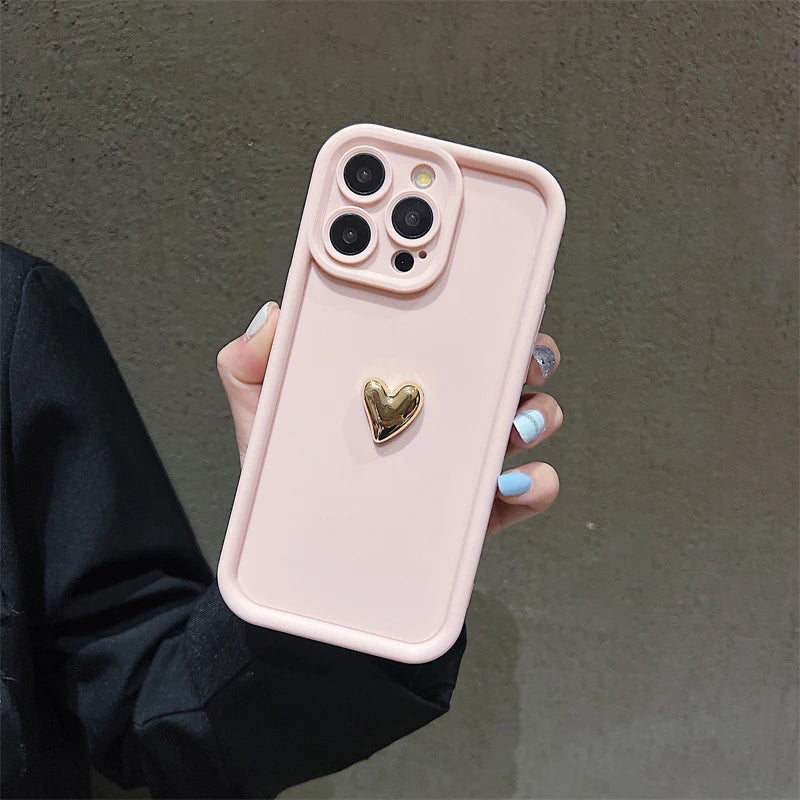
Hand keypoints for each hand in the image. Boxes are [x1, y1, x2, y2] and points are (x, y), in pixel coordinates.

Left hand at [217, 303, 561, 535]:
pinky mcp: (479, 511)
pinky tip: (511, 481)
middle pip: (506, 369)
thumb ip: (252, 367)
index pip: (447, 334)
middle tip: (517, 355)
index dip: (475, 307)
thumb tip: (272, 316)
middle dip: (527, 353)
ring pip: (529, 421)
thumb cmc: (292, 481)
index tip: (488, 289)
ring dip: (537, 414)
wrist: (305, 558)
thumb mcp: (265, 418)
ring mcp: (465, 462)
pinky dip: (534, 484)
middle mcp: (443, 415)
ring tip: (514, 423)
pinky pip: (525, 492)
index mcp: (402, 382)